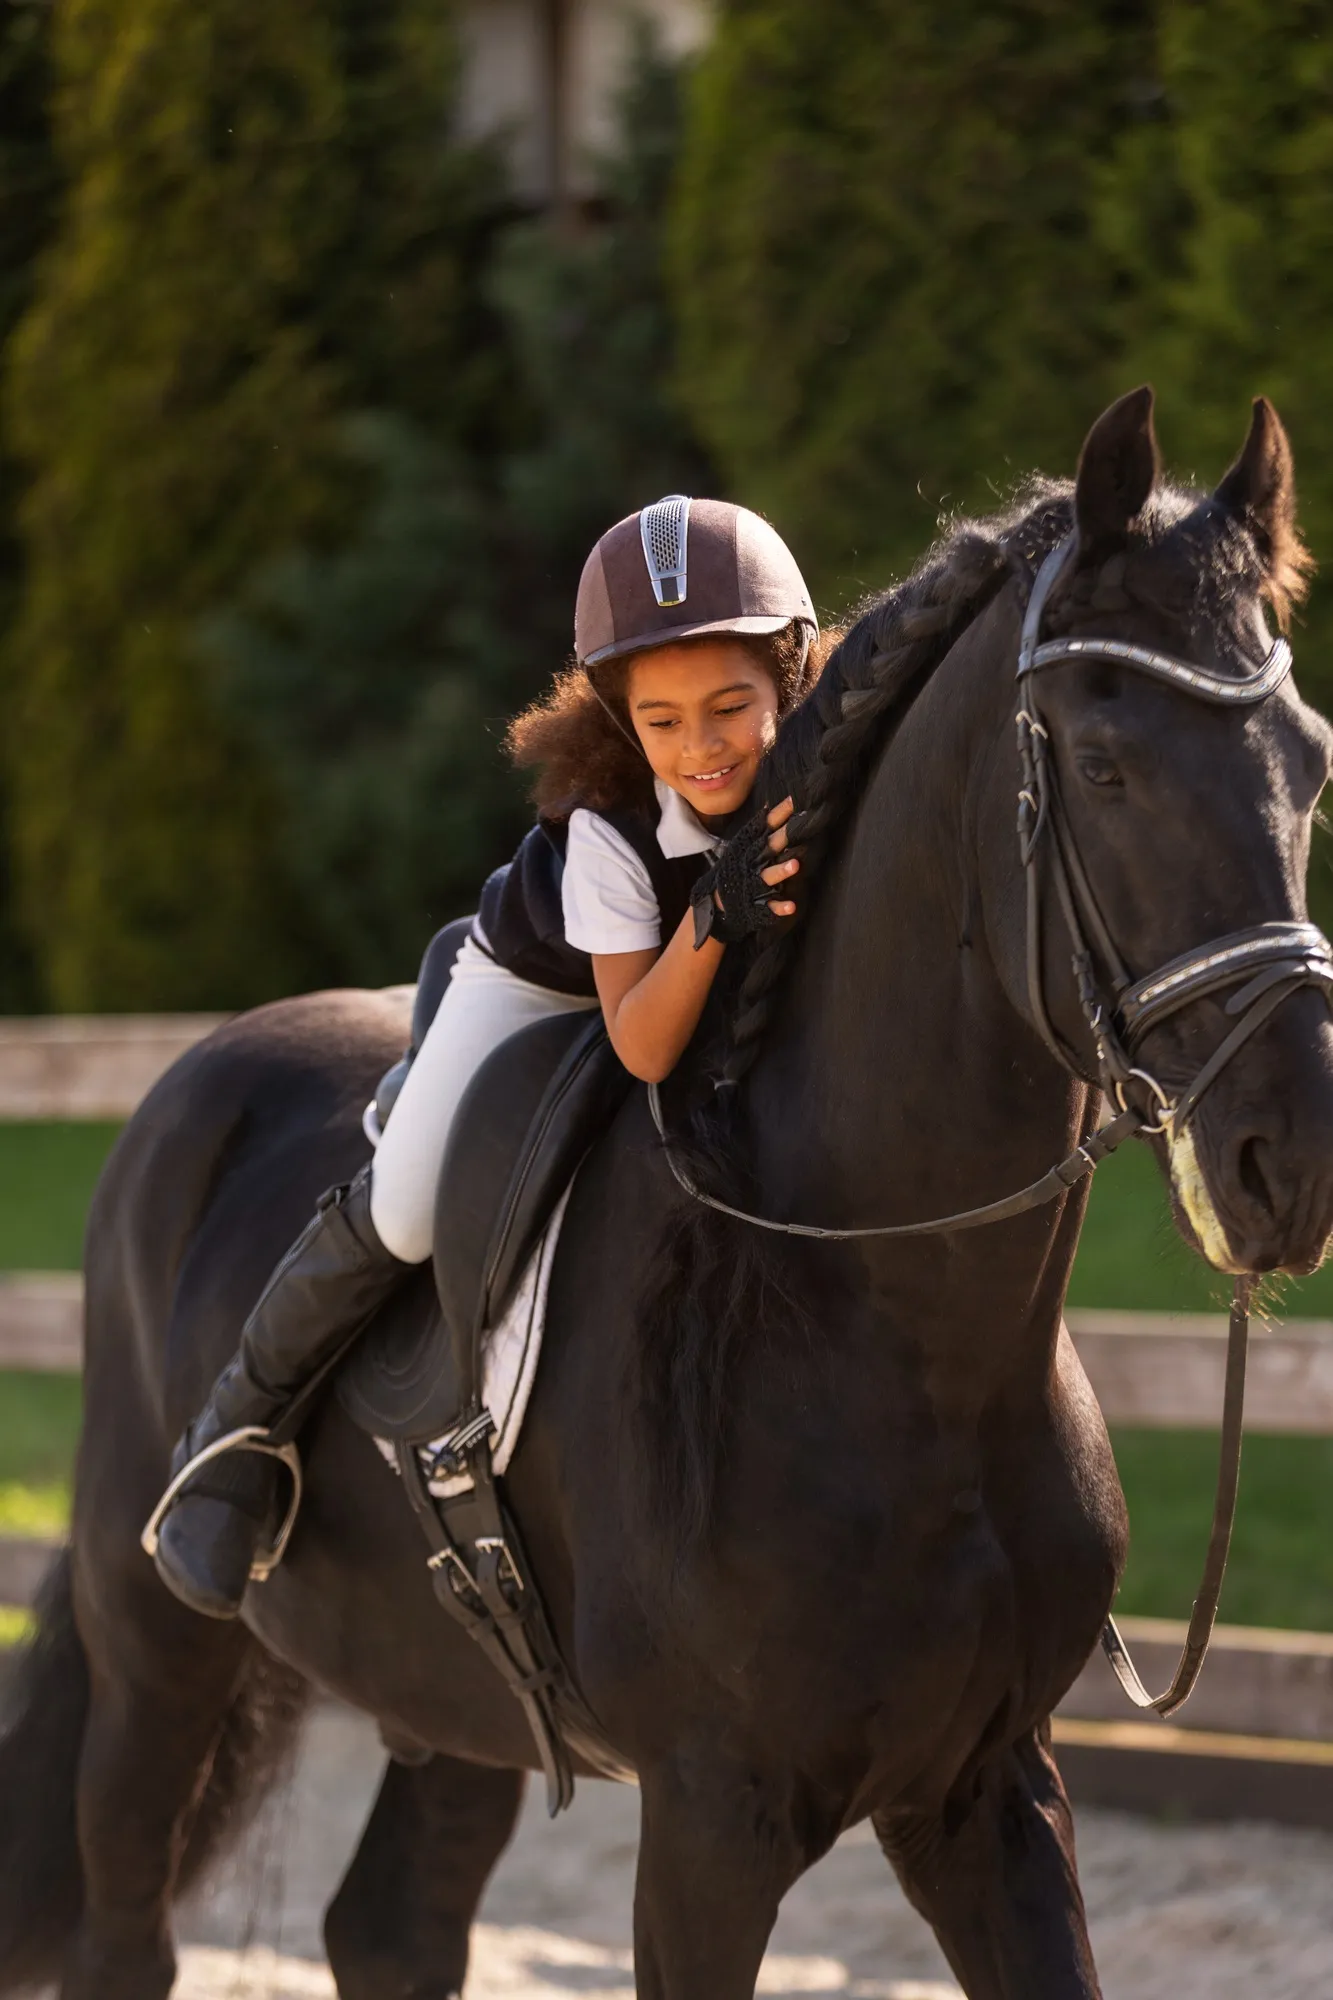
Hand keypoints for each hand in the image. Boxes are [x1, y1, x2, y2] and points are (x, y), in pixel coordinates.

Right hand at [691, 797, 803, 947]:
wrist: (716, 902)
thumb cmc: (736, 868)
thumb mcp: (744, 846)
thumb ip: (760, 829)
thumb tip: (772, 804)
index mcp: (751, 846)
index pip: (766, 826)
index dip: (780, 813)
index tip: (796, 800)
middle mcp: (753, 862)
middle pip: (769, 848)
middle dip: (782, 838)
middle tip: (797, 829)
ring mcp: (754, 884)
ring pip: (768, 876)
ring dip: (781, 871)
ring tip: (795, 865)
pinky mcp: (756, 904)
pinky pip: (768, 906)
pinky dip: (779, 907)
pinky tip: (791, 907)